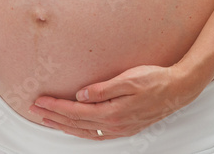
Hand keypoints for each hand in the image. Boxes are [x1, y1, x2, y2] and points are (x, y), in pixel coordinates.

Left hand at [28, 65, 201, 139]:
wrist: (178, 89)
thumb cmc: (155, 80)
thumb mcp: (128, 80)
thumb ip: (103, 89)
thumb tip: (80, 95)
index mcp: (113, 112)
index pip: (75, 111)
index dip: (55, 106)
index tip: (40, 101)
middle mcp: (114, 124)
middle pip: (75, 123)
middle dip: (53, 116)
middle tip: (35, 109)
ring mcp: (119, 128)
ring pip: (84, 131)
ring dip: (63, 126)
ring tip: (47, 119)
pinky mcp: (123, 127)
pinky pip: (96, 134)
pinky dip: (80, 132)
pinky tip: (73, 128)